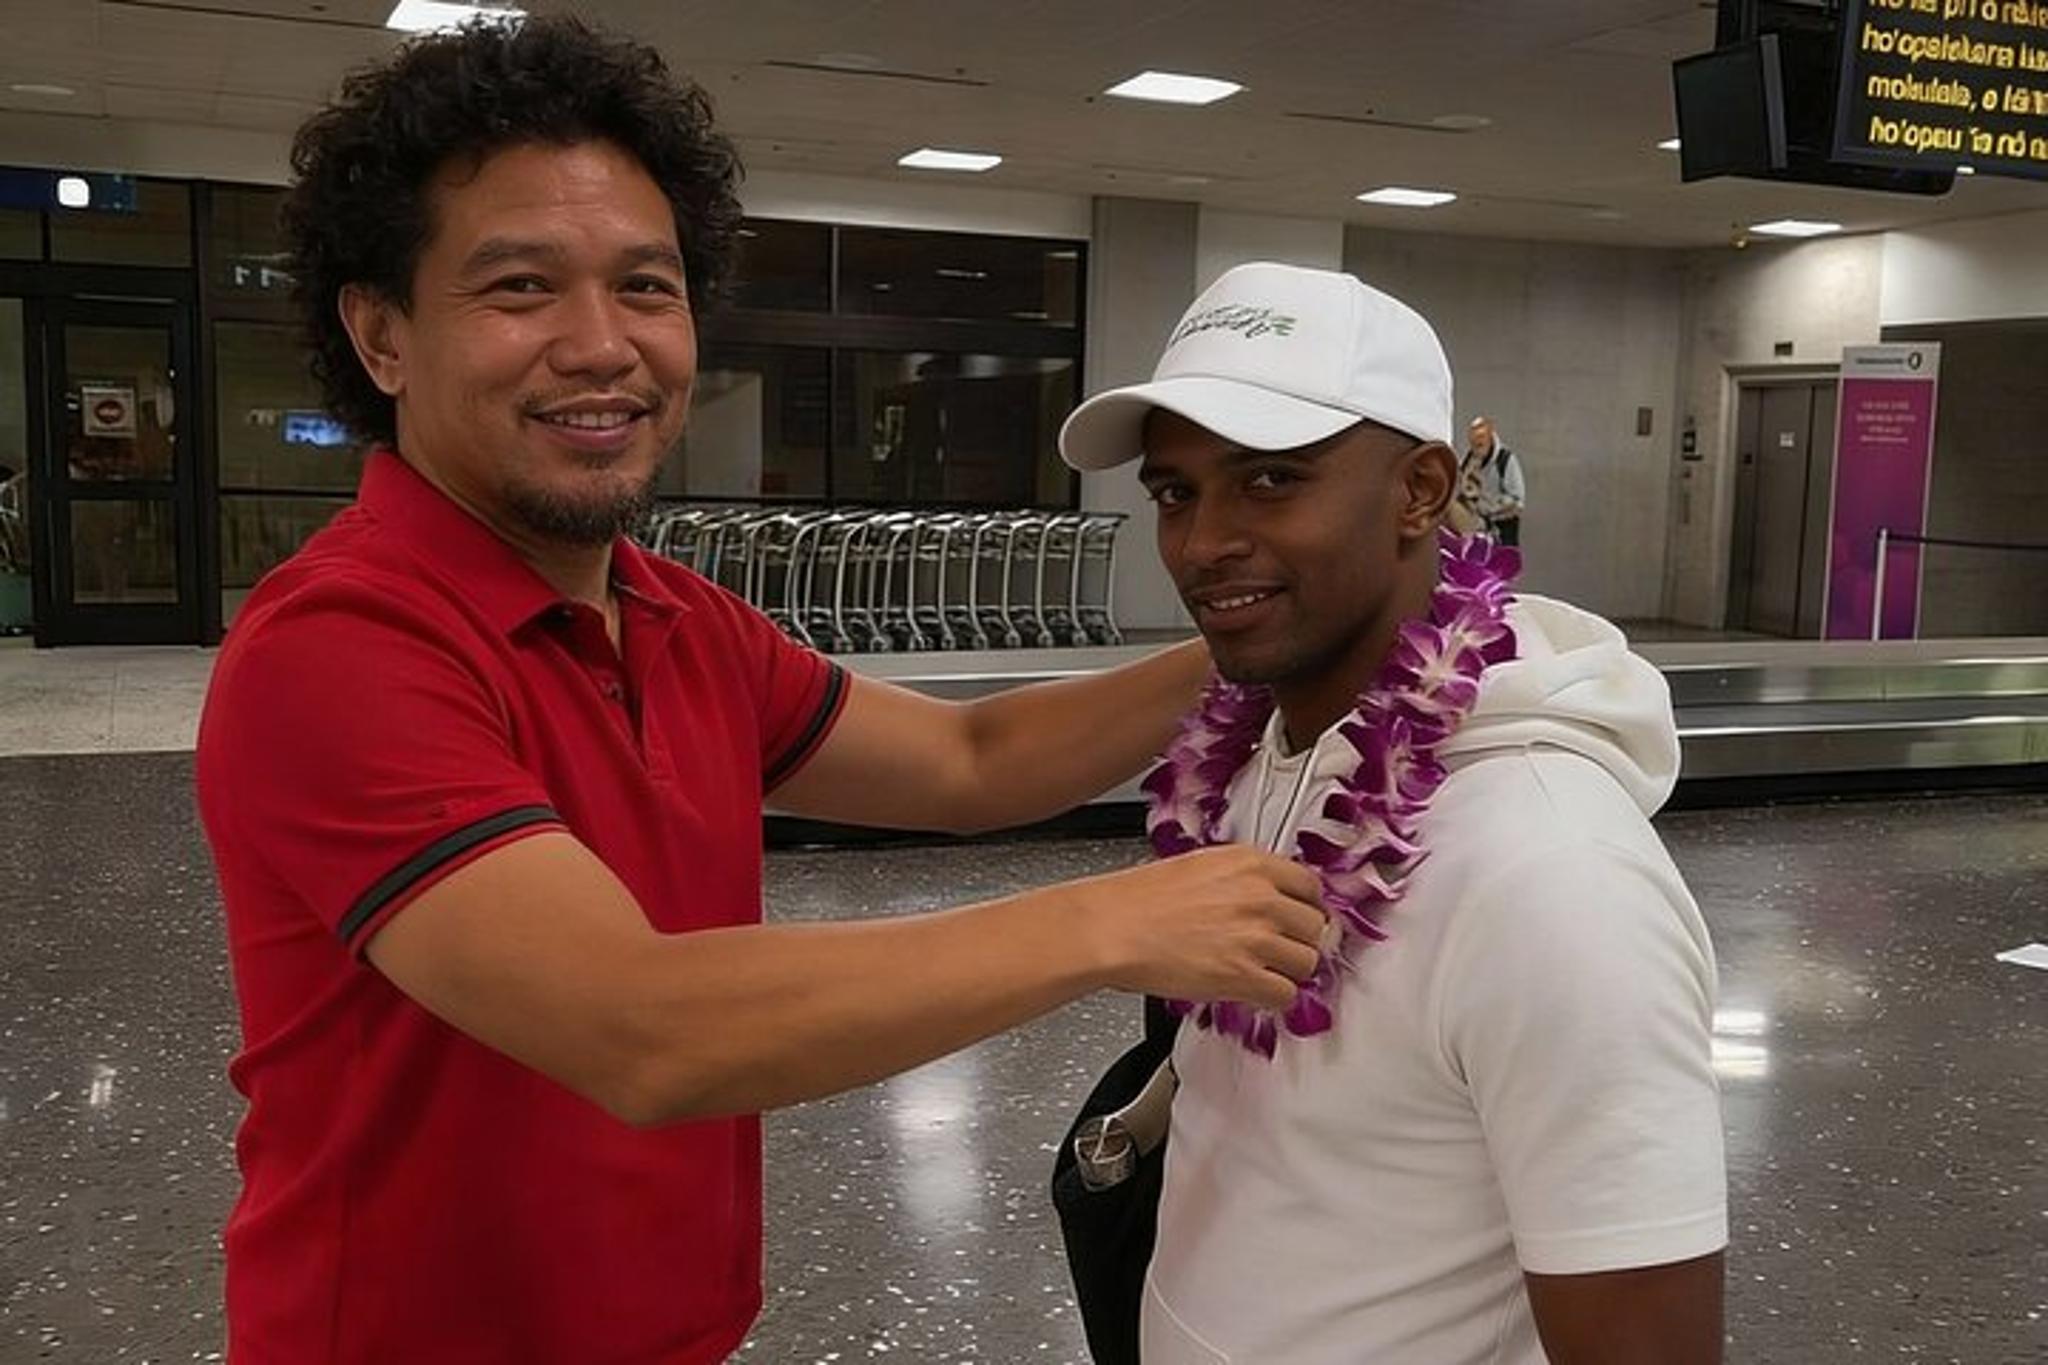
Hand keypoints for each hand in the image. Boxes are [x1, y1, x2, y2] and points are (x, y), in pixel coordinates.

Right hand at [1065, 846, 1327, 1010]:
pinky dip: (1273, 997)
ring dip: (1287, 970)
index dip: (1305, 907)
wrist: (1112, 927)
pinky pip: (1286, 994)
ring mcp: (1256, 937)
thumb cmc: (1140, 899)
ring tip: (1263, 970)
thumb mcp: (1201, 866)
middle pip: (1315, 926)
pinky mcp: (1244, 976)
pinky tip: (1254, 990)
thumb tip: (1269, 897)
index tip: (1298, 919)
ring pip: (1307, 962)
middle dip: (1298, 940)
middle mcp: (1261, 897)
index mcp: (1252, 864)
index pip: (1311, 887)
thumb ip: (1244, 879)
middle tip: (1279, 949)